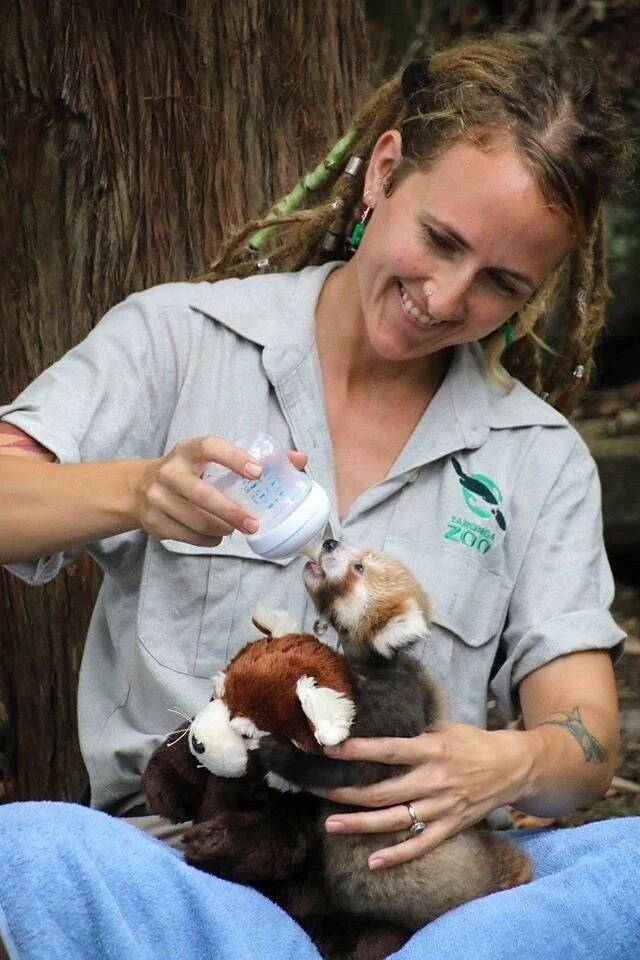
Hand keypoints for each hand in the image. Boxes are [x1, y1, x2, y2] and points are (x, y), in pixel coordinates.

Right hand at [132, 436, 306, 545]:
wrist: (138, 487)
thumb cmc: (190, 470)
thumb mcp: (213, 458)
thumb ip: (254, 458)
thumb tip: (300, 459)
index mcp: (188, 450)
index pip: (210, 447)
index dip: (234, 458)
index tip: (258, 472)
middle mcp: (169, 471)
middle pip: (201, 494)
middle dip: (231, 511)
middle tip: (254, 524)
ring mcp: (157, 497)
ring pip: (195, 520)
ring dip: (221, 528)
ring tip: (236, 529)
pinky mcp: (154, 521)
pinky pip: (187, 536)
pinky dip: (207, 539)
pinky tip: (218, 535)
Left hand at [319, 723, 528, 869]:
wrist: (512, 767)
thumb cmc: (472, 742)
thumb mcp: (444, 727)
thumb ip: (415, 733)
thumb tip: (378, 729)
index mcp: (431, 750)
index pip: (388, 750)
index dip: (358, 751)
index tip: (330, 749)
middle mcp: (434, 780)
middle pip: (383, 791)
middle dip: (347, 792)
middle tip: (317, 790)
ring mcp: (442, 807)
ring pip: (395, 820)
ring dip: (361, 825)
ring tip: (331, 825)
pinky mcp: (451, 826)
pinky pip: (421, 845)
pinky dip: (398, 855)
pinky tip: (374, 862)